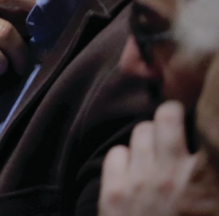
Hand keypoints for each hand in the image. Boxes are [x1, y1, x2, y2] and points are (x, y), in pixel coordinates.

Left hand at [101, 102, 218, 215]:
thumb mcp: (217, 206)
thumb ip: (216, 184)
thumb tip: (213, 163)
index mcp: (205, 180)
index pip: (209, 130)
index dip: (208, 119)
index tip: (208, 121)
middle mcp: (173, 174)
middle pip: (166, 116)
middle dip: (172, 116)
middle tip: (176, 125)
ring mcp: (140, 181)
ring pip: (140, 131)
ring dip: (148, 136)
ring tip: (155, 149)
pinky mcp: (114, 192)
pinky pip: (116, 153)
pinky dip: (125, 158)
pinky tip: (134, 170)